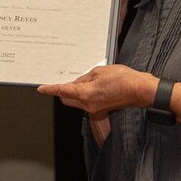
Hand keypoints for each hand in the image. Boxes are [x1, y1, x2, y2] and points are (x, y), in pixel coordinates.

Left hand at [37, 64, 151, 115]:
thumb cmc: (123, 78)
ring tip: (89, 80)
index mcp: (85, 94)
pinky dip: (85, 95)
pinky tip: (95, 85)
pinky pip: (86, 102)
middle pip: (66, 99)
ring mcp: (94, 108)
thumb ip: (84, 77)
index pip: (62, 91)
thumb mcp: (99, 71)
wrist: (139, 90)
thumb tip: (77, 82)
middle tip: (68, 79)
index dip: (50, 89)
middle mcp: (88, 104)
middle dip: (63, 91)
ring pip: (76, 101)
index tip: (42, 88)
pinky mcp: (100, 109)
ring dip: (76, 92)